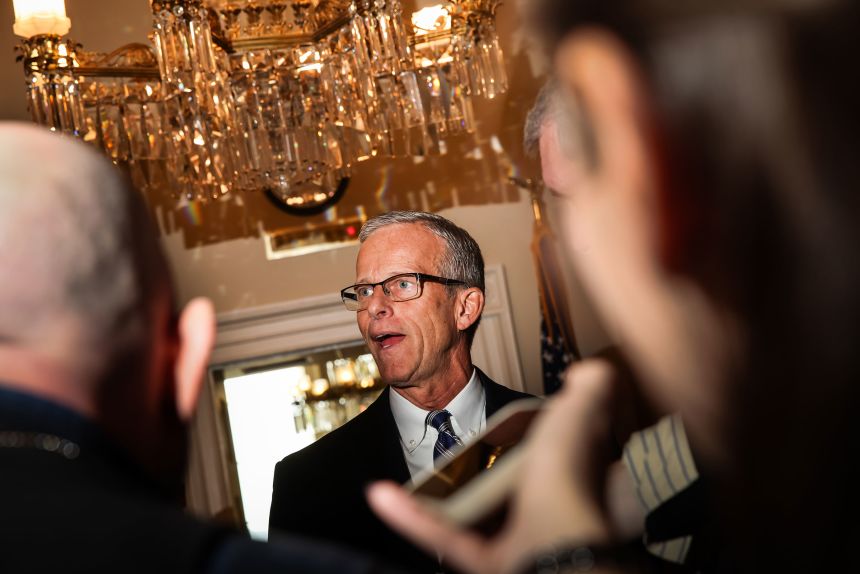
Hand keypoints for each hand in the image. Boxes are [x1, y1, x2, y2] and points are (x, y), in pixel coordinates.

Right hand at [367, 360, 620, 573]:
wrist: (552, 545)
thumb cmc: (566, 479)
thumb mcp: (579, 416)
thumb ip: (589, 390)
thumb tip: (592, 370)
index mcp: (565, 475)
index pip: (555, 455)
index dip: (539, 438)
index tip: (511, 423)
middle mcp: (542, 509)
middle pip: (509, 488)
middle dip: (482, 470)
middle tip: (456, 449)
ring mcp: (512, 538)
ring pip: (473, 517)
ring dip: (438, 496)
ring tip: (415, 474)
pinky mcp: (483, 558)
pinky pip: (441, 536)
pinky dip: (410, 517)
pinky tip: (381, 495)